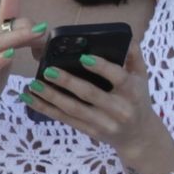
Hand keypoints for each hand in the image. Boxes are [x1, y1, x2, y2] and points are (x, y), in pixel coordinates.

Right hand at [0, 0, 47, 136]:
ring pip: (1, 41)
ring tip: (40, 35)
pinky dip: (1, 57)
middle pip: (7, 29)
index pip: (8, 22)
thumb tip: (32, 32)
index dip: (28, 24)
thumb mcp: (1, 61)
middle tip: (48, 38)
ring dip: (22, 37)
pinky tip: (11, 55)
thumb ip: (12, 44)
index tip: (45, 31)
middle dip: (30, 31)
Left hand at [20, 43, 164, 173]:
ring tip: (34, 85)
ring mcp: (103, 123)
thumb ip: (134, 56)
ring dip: (51, 97)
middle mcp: (118, 109)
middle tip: (48, 70)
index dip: (101, 68)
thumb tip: (125, 36)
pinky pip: (65, 119)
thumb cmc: (138, 100)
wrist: (138, 136)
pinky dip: (46, 109)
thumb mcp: (142, 77)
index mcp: (132, 92)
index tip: (83, 58)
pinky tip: (31, 99)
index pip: (118, 78)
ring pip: (73, 109)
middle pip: (90, 94)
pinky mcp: (90, 131)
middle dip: (68, 82)